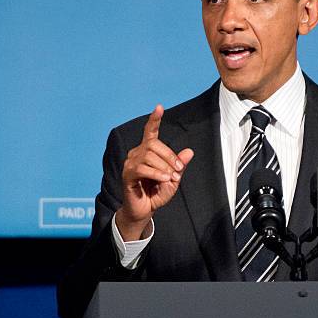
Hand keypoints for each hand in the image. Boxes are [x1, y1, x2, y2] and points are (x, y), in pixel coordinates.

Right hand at [116, 104, 193, 240]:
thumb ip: (179, 164)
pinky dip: (156, 174)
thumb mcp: (174, 178)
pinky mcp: (127, 175)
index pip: (150, 132)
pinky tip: (164, 180)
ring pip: (149, 156)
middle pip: (153, 144)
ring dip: (164, 167)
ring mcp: (130, 163)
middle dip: (170, 156)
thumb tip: (189, 151)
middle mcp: (137, 153)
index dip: (154, 119)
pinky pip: (142, 168)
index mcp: (148, 151)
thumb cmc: (157, 193)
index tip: (159, 107)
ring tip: (170, 178)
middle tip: (178, 169)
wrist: (145, 210)